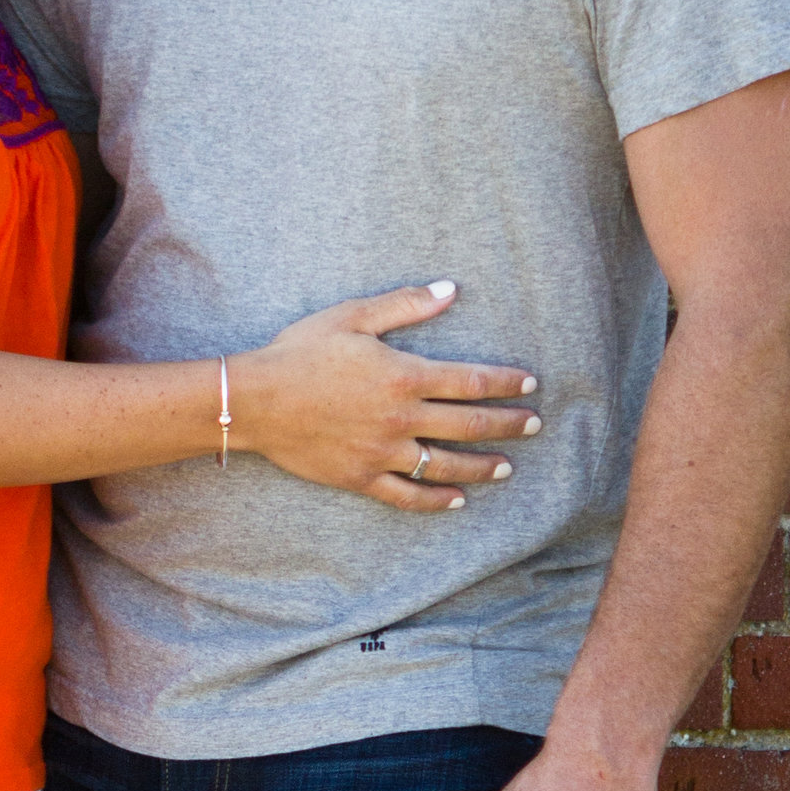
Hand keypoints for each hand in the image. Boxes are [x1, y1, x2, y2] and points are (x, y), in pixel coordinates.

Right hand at [229, 283, 540, 508]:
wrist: (255, 400)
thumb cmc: (300, 352)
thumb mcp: (352, 316)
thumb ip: (405, 305)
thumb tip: (450, 290)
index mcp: (404, 376)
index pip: (471, 382)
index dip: (506, 384)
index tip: (530, 386)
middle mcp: (402, 418)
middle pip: (470, 425)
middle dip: (508, 425)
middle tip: (534, 426)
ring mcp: (383, 452)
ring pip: (447, 465)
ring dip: (483, 467)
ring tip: (507, 467)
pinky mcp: (362, 478)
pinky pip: (407, 496)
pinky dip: (436, 500)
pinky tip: (457, 500)